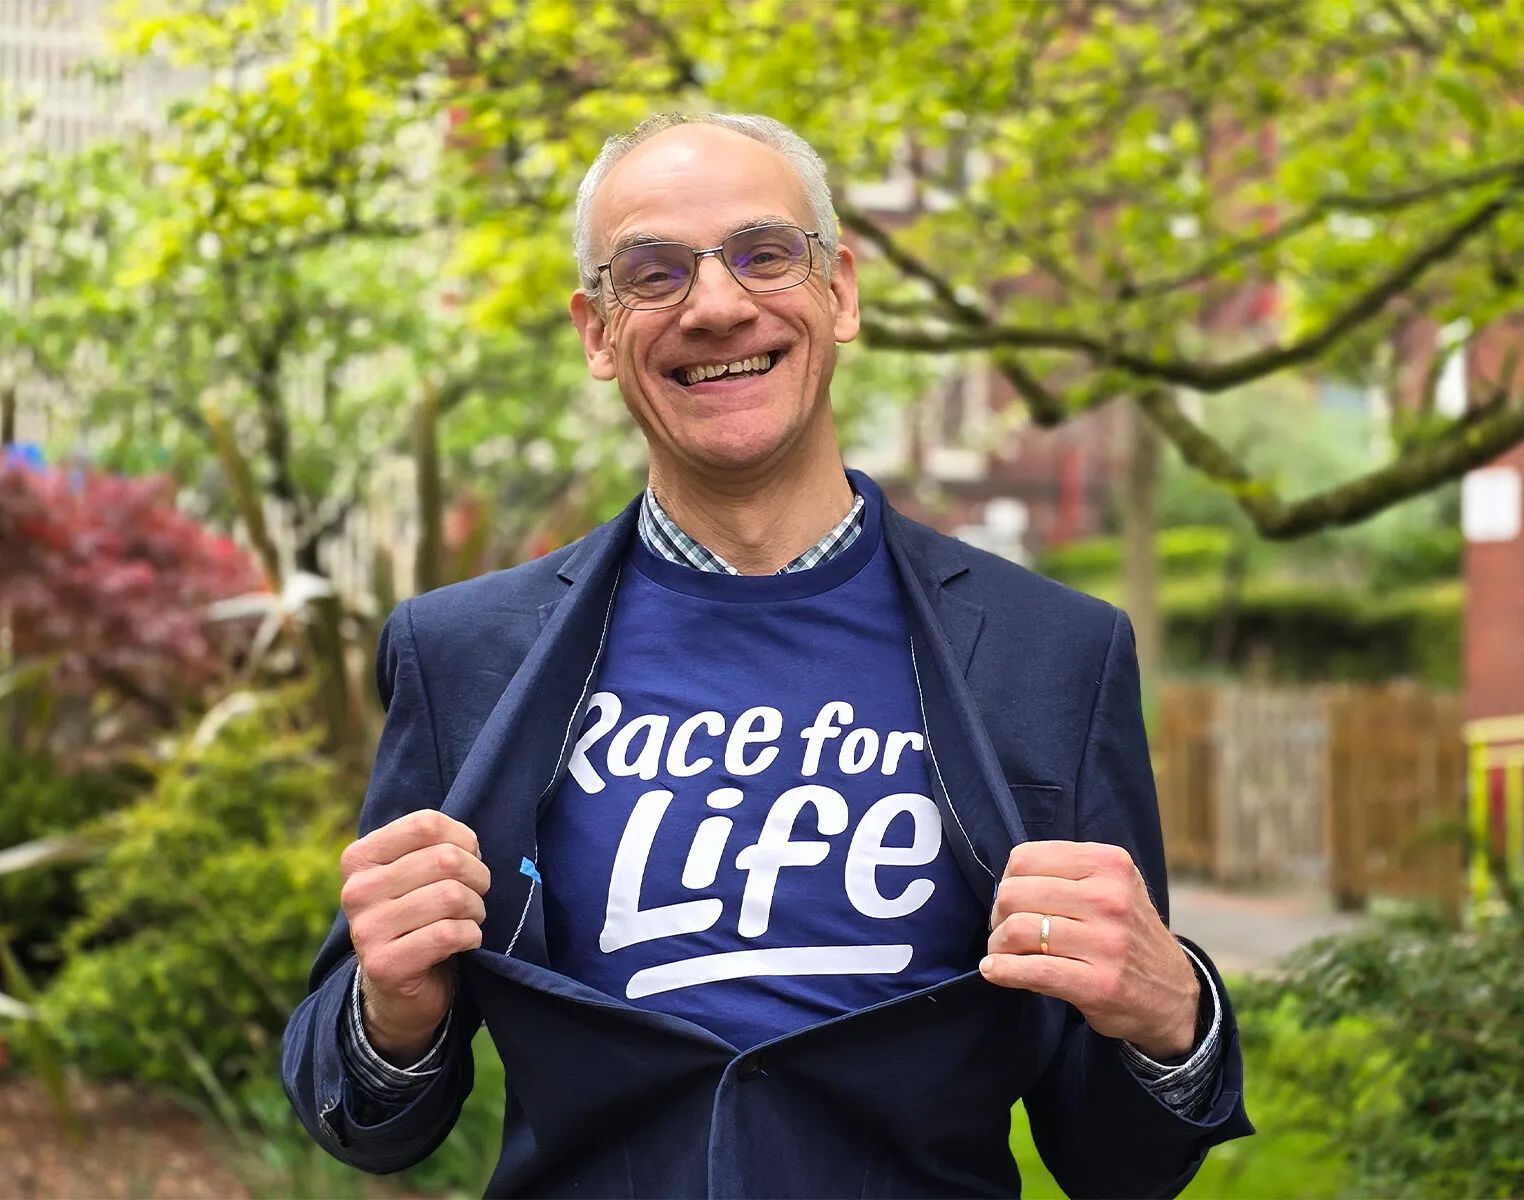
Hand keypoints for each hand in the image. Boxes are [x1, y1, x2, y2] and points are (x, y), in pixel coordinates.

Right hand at [340, 809, 489, 1063]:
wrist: (397, 991)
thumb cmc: (418, 918)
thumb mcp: (416, 874)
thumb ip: (435, 846)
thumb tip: (470, 843)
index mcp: (360, 858)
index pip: (427, 824)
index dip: (464, 840)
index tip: (469, 859)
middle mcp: (356, 891)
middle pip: (446, 859)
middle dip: (478, 878)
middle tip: (477, 895)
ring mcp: (366, 929)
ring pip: (450, 897)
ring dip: (476, 909)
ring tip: (470, 919)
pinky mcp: (384, 965)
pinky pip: (448, 934)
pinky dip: (471, 936)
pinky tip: (465, 942)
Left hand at [981, 841, 1198, 1059]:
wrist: (1173, 993)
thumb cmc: (1126, 933)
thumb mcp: (1112, 886)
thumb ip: (1065, 873)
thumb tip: (1004, 881)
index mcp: (1109, 864)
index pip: (1025, 858)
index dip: (1008, 880)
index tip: (1013, 901)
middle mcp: (1110, 898)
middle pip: (1015, 893)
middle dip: (999, 914)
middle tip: (1004, 929)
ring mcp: (1107, 942)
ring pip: (1019, 930)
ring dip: (998, 944)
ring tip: (1001, 952)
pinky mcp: (1099, 984)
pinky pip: (1033, 971)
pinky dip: (1003, 970)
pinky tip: (994, 970)